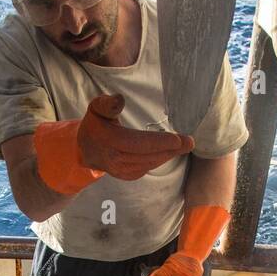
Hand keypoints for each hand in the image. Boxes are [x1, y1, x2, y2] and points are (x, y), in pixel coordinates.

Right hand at [78, 94, 193, 179]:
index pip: (137, 143)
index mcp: (109, 141)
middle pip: (147, 155)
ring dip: (167, 155)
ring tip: (184, 145)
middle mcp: (116, 159)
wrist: (87, 150)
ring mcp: (122, 170)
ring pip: (149, 163)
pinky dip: (159, 159)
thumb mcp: (96, 109)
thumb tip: (120, 99)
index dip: (158, 143)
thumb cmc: (95, 125)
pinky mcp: (128, 176)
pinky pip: (147, 167)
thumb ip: (107, 104)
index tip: (177, 140)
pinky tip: (169, 152)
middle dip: (170, 149)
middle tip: (189, 142)